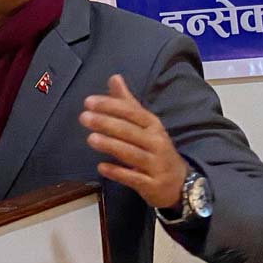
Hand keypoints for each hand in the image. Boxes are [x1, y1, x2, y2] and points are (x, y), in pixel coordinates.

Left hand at [79, 74, 188, 208]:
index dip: (111, 106)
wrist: (179, 183)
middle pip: (130, 131)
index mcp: (153, 125)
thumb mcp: (145, 124)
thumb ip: (127, 103)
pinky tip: (101, 167)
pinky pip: (133, 178)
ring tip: (90, 139)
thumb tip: (114, 77)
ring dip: (111, 145)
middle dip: (106, 123)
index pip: (131, 112)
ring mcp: (155, 164)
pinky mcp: (152, 185)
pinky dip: (118, 172)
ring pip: (131, 153)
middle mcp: (156, 142)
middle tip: (83, 117)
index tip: (88, 101)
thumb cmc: (155, 148)